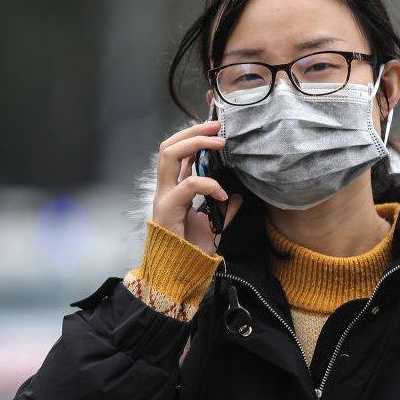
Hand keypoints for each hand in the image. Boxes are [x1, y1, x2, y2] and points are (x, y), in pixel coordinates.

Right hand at [152, 120, 243, 254]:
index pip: (176, 154)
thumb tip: (236, 197)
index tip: (215, 130)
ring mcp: (164, 196)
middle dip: (192, 130)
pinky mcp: (168, 207)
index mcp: (173, 190)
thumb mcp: (213, 227)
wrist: (179, 274)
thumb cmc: (191, 252)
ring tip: (218, 142)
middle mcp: (165, 189)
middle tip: (216, 125)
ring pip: (168, 154)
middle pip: (168, 146)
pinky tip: (222, 193)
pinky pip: (189, 184)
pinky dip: (208, 184)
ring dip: (195, 142)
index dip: (192, 137)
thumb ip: (223, 211)